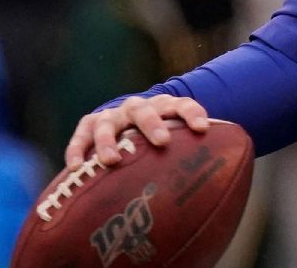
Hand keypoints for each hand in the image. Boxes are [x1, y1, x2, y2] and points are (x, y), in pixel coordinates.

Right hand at [65, 95, 209, 169]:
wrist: (128, 122)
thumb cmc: (158, 140)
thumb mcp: (176, 139)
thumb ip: (191, 155)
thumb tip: (219, 190)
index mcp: (164, 106)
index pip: (182, 104)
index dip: (193, 113)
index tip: (203, 129)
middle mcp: (138, 107)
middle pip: (144, 110)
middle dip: (153, 124)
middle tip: (161, 142)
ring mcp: (113, 115)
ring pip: (108, 122)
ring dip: (109, 140)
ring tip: (112, 160)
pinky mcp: (89, 124)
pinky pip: (81, 134)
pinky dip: (78, 148)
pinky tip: (76, 167)